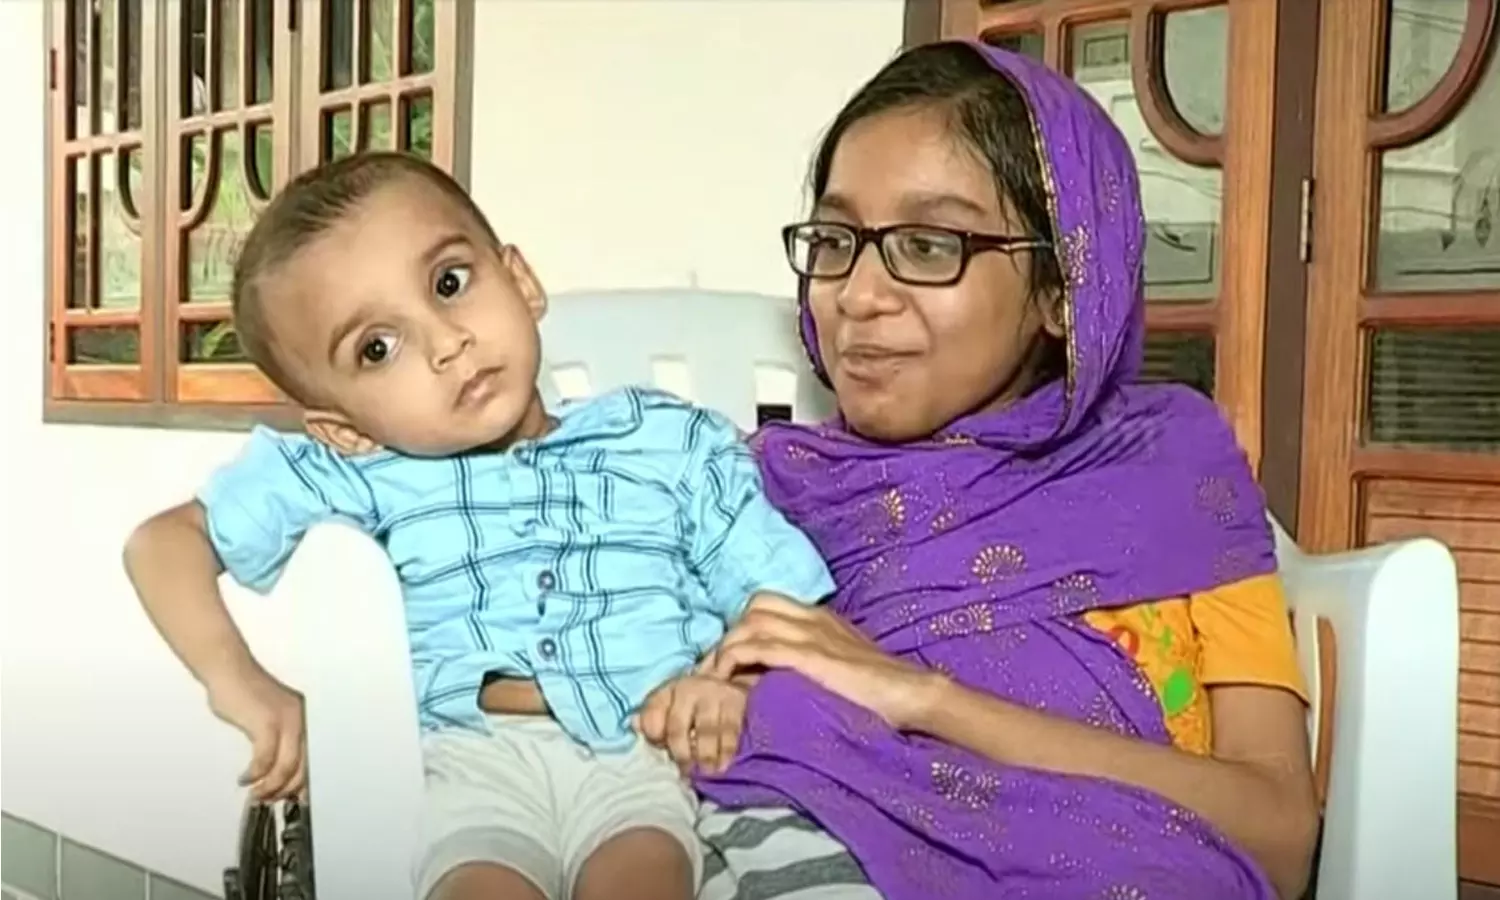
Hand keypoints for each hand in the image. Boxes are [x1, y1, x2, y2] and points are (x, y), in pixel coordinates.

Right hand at [206, 667, 306, 800]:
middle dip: (286, 789)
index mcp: (303, 718)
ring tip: (257, 794)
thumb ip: (276, 739)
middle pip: (303, 766)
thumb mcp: (267, 716)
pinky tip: (246, 779)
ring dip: (271, 787)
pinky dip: (256, 774)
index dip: (303, 782)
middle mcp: (300, 719)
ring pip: (287, 767)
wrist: (228, 669)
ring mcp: (286, 720)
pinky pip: (266, 760)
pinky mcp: (266, 722)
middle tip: (270, 800)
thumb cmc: (243, 693)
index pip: (312, 758)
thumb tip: (274, 770)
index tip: (292, 798)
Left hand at [637, 674, 748, 773]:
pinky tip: (722, 766)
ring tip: (705, 773)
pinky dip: (726, 752)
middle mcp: (690, 689)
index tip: (660, 750)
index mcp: (670, 690)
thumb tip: (634, 724)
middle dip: (680, 753)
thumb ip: (652, 718)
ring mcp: (715, 695)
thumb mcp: (672, 706)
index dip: (653, 734)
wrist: (736, 680)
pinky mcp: (738, 703)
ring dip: (704, 755)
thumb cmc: (697, 704)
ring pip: (706, 730)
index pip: (654, 712)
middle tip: (686, 772)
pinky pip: (731, 732)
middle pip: (678, 726)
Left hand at [708, 594, 944, 729]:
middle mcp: (812, 618)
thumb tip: (779, 676)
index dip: (742, 626)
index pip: (767, 603)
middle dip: (729, 636)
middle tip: (717, 670)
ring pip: (750, 624)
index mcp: (819, 617)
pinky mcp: (809, 657)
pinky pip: (760, 647)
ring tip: (715, 679)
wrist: (910, 692)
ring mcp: (810, 635)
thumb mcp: (841, 662)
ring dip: (725, 649)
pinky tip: (727, 678)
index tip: (729, 658)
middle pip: (753, 608)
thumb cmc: (878, 687)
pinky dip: (736, 658)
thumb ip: (813, 659)